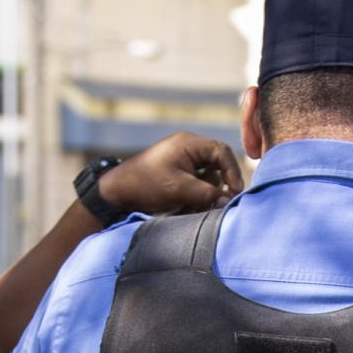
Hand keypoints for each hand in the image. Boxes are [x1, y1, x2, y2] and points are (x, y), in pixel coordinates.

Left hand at [98, 133, 243, 217]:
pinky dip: (196, 197)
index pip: (221, 152)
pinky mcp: (178, 174)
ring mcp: (183, 161)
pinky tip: (186, 208)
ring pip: (208, 178)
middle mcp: (188, 149)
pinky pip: (197, 184)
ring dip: (206, 195)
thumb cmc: (146, 185)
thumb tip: (229, 200)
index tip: (234, 191)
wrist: (118, 192)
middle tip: (220, 204)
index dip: (232, 172)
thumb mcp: (179, 189)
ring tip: (194, 208)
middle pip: (217, 165)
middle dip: (218, 186)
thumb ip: (207, 194)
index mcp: (189, 143)